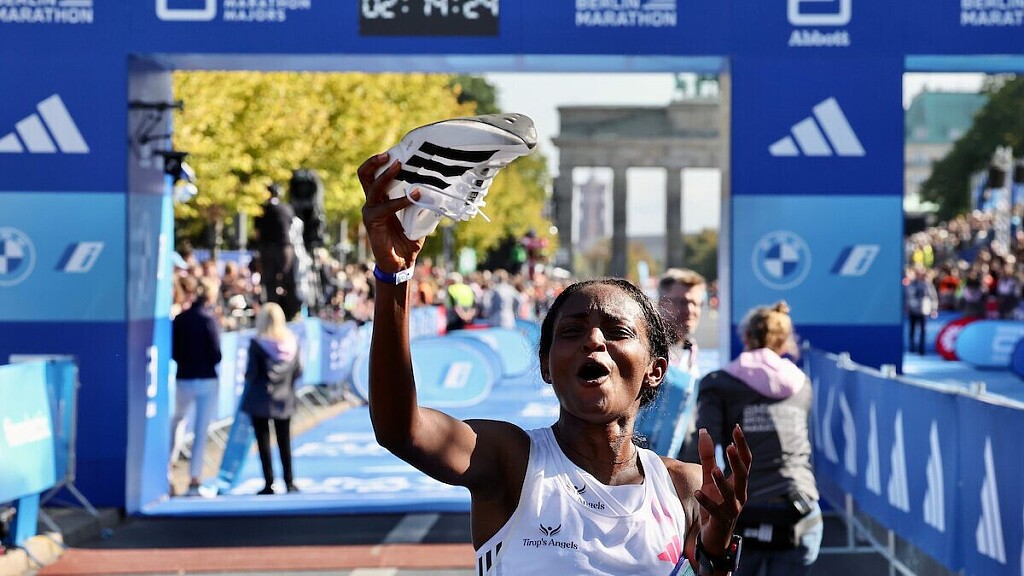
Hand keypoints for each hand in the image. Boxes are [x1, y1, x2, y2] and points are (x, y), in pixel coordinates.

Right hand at [358, 153, 423, 273]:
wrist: (401, 264)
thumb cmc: (408, 240)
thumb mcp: (418, 217)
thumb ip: (422, 203)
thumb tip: (437, 188)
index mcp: (381, 199)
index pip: (374, 175)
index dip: (381, 162)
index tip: (397, 151)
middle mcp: (372, 203)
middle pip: (365, 175)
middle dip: (376, 162)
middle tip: (391, 154)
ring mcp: (370, 212)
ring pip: (374, 187)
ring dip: (387, 175)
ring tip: (400, 165)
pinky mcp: (372, 222)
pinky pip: (386, 207)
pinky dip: (401, 200)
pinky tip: (415, 195)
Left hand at [694, 425, 750, 556]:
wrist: (715, 537)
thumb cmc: (715, 503)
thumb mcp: (709, 478)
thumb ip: (707, 456)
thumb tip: (703, 431)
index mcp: (739, 483)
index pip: (745, 461)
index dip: (742, 445)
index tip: (736, 428)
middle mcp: (740, 494)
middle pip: (742, 475)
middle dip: (736, 462)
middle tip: (729, 447)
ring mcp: (732, 508)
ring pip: (730, 494)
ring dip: (722, 482)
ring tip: (714, 470)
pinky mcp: (720, 520)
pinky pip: (715, 510)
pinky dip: (706, 501)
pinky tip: (698, 493)